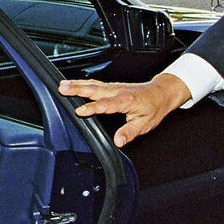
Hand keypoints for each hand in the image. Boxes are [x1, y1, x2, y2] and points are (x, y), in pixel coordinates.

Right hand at [58, 73, 190, 147]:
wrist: (162, 92)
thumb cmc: (154, 107)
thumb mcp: (146, 124)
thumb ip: (130, 132)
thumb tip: (119, 141)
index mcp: (126, 100)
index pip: (106, 104)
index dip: (92, 108)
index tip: (80, 111)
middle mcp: (117, 91)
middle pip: (94, 89)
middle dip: (77, 89)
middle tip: (62, 89)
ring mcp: (114, 87)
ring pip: (92, 84)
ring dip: (77, 84)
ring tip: (62, 85)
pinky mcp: (112, 86)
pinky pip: (95, 83)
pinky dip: (82, 83)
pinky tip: (73, 83)